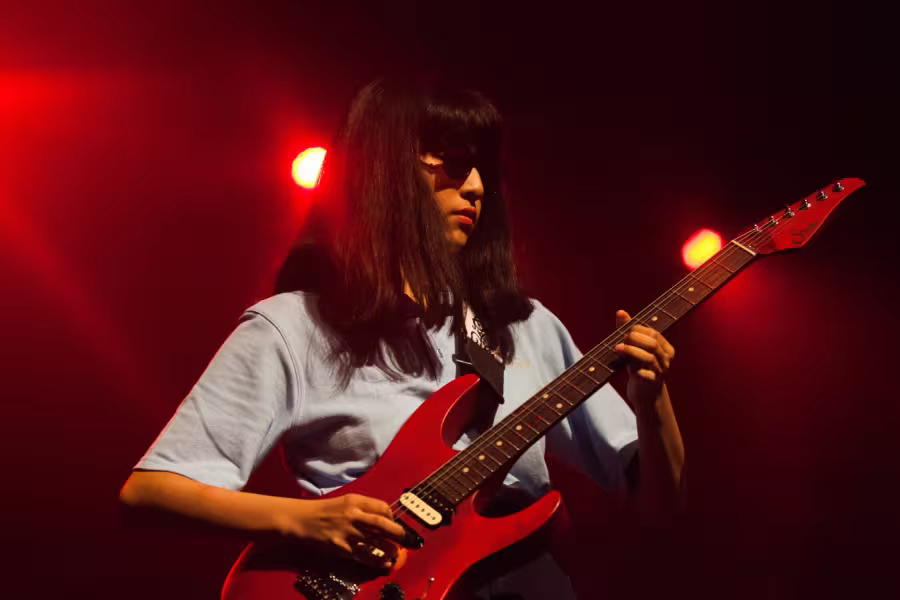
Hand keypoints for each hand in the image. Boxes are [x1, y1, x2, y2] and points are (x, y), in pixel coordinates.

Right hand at [274, 493, 404, 566]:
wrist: (300, 520)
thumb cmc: (321, 511)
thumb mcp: (343, 503)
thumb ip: (361, 508)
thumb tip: (380, 518)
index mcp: (355, 500)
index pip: (382, 507)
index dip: (392, 517)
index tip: (393, 524)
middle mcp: (354, 514)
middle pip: (385, 524)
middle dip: (399, 534)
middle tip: (405, 540)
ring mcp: (348, 532)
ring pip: (377, 542)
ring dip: (390, 550)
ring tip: (394, 554)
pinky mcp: (342, 547)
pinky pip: (364, 556)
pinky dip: (376, 561)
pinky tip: (383, 564)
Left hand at [614, 310, 674, 406]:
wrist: (645, 395)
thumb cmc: (639, 368)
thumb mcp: (635, 349)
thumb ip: (629, 330)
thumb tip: (620, 312)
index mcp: (666, 348)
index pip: (653, 333)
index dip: (637, 330)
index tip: (623, 331)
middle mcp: (666, 359)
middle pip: (652, 344)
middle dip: (635, 339)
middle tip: (620, 339)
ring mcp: (660, 372)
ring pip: (649, 358)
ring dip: (631, 351)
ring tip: (616, 348)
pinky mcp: (651, 384)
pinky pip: (644, 375)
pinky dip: (634, 370)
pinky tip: (625, 367)